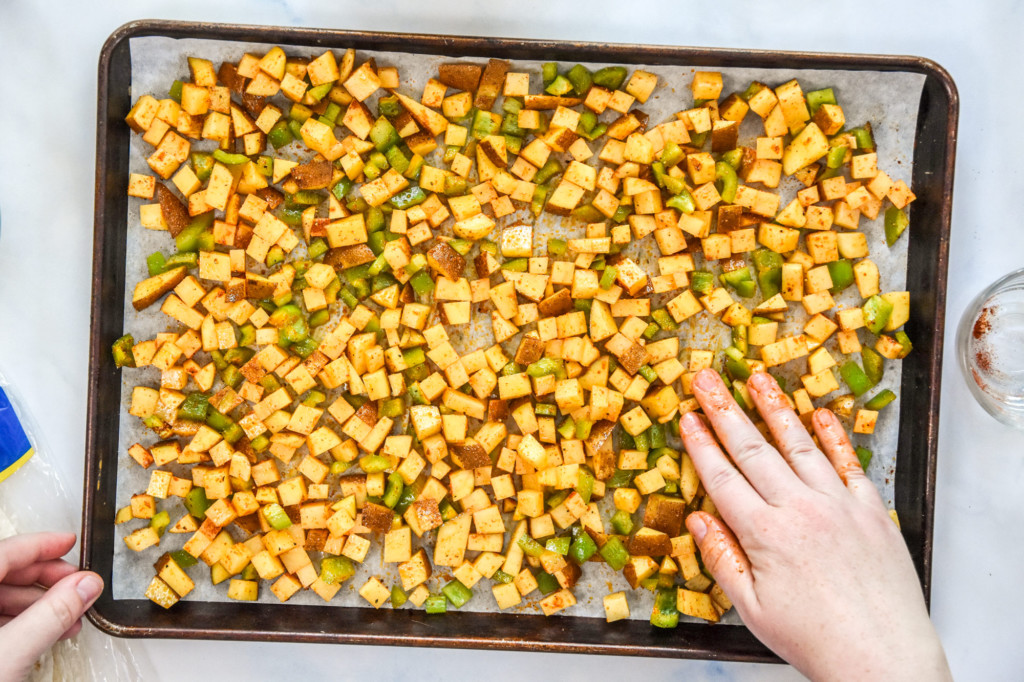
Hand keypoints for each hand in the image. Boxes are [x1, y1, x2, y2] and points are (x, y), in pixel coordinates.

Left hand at [0, 533, 102, 681]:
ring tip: (68, 617)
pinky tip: (44, 635)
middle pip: (1, 574)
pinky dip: (21, 624)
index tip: (69, 543)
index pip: (3, 553)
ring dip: (37, 605)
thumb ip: (51, 615)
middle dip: (44, 579)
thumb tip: (84, 585)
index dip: (40, 545)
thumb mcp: (10, 655)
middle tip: (76, 585)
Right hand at [680, 369, 950, 681]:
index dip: (700, 444)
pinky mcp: (870, 511)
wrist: (883, 658)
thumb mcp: (752, 609)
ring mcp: (838, 505)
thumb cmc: (816, 641)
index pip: (722, 477)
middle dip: (724, 410)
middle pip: (753, 449)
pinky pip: (848, 463)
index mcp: (766, 534)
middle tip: (706, 379)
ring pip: (799, 444)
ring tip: (756, 379)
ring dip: (774, 408)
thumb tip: (698, 520)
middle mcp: (801, 509)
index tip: (687, 416)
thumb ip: (722, 560)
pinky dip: (833, 436)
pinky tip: (819, 414)